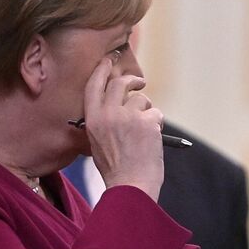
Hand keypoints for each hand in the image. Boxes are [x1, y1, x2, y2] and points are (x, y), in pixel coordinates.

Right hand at [83, 58, 163, 201]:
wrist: (131, 186)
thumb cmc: (115, 169)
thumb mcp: (98, 142)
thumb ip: (104, 120)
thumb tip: (118, 101)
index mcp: (92, 120)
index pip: (94, 86)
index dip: (102, 71)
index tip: (109, 62)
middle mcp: (108, 114)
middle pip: (120, 84)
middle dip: (132, 80)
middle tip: (140, 83)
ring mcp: (129, 117)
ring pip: (142, 100)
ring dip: (146, 110)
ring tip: (144, 131)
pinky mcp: (147, 122)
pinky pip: (156, 113)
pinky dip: (156, 124)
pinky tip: (151, 140)